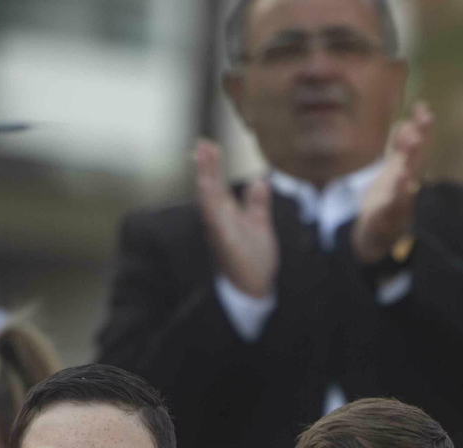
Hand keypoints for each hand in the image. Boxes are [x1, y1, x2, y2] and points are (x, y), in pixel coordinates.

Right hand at [196, 140, 277, 297]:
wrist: (255, 289)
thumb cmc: (254, 261)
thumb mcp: (259, 225)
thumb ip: (257, 204)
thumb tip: (259, 181)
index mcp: (227, 216)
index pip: (217, 186)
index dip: (212, 166)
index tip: (209, 145)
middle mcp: (219, 222)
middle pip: (209, 189)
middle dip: (205, 166)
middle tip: (202, 143)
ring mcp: (219, 232)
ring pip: (208, 201)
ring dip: (205, 178)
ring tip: (203, 156)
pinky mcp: (224, 242)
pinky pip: (215, 220)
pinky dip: (210, 203)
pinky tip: (208, 187)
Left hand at [352, 100, 432, 263]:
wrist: (376, 238)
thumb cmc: (387, 202)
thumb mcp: (392, 171)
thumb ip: (398, 147)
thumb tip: (405, 122)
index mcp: (406, 173)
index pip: (416, 148)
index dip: (421, 127)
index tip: (423, 107)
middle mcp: (407, 187)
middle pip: (416, 163)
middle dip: (421, 140)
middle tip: (425, 119)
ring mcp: (398, 205)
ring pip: (406, 184)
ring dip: (410, 165)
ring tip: (413, 144)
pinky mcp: (386, 221)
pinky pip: (390, 210)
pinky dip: (395, 199)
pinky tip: (399, 184)